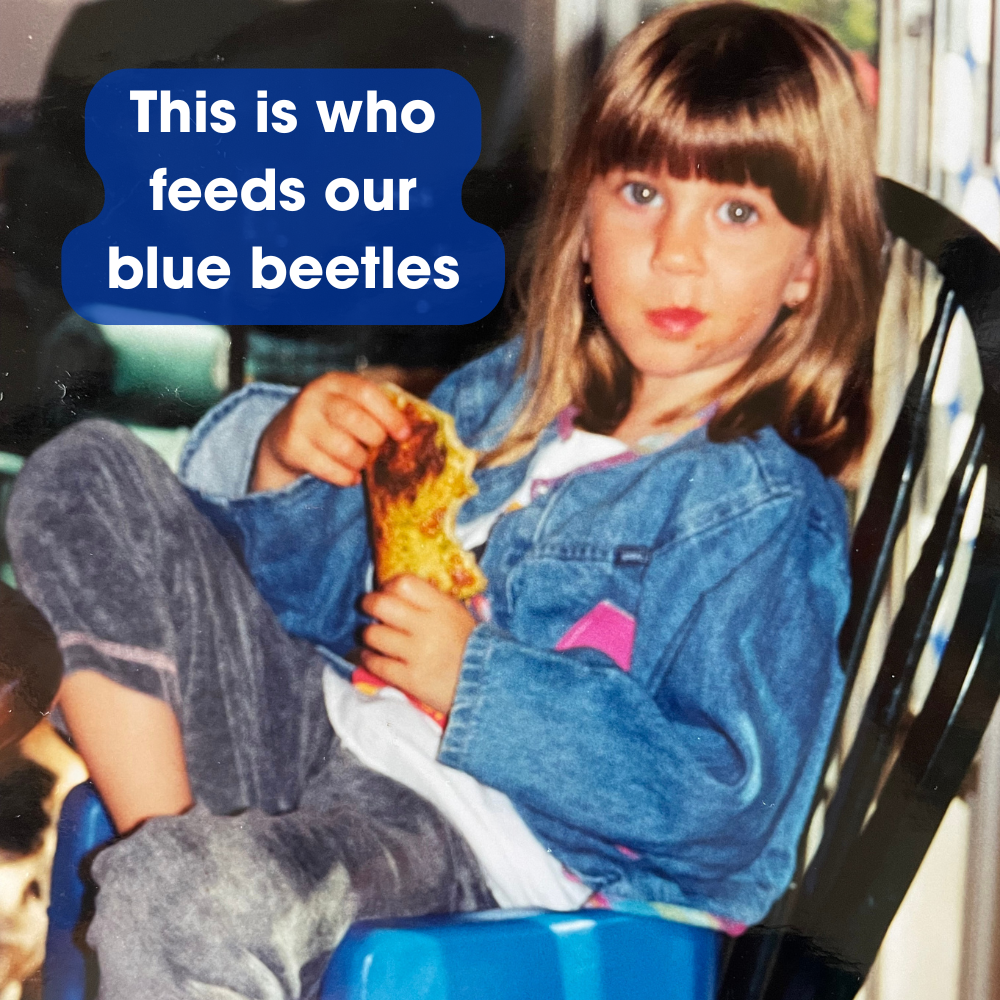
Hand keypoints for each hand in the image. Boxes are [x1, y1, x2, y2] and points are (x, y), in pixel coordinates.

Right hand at [251, 372, 410, 491]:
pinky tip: (351, 476)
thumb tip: (411, 432)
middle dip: (374, 438)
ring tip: (361, 463)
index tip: (404, 434)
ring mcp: (301, 422)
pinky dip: (345, 477)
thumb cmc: (332, 421)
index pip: (366, 393)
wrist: (283, 436)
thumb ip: (376, 412)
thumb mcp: (349, 406)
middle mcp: (315, 397)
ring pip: (343, 447)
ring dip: (360, 461)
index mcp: (336, 382)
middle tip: (378, 449)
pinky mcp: (292, 447)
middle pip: (354, 418)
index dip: (389, 415)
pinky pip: (328, 468)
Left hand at [359, 575, 476, 713]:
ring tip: (375, 637)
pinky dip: (369, 658)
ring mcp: (417, 654)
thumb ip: (434, 602)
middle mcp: (428, 627)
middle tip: (371, 608)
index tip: (389, 592)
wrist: (491, 686)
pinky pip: (376, 664)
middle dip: (370, 604)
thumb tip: (401, 588)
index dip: (390, 585)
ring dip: (370, 634)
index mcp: (442, 607)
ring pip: (373, 634)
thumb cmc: (474, 647)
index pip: (404, 583)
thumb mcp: (461, 616)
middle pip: (381, 604)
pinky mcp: (410, 679)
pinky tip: (372, 656)